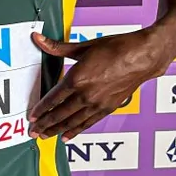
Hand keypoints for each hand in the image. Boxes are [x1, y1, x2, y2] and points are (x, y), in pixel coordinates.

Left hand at [27, 29, 169, 139]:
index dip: (41, 109)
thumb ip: (58, 47)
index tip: (32, 116)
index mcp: (77, 79)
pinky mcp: (107, 108)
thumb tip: (38, 39)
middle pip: (60, 114)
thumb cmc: (117, 48)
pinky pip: (87, 123)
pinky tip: (67, 136)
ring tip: (45, 136)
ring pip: (72, 122)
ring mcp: (97, 103)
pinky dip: (76, 130)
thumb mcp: (84, 46)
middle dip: (45, 124)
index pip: (53, 99)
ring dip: (57, 130)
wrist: (143, 57)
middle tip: (33, 131)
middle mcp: (86, 95)